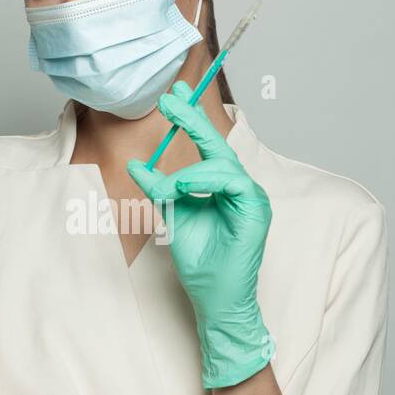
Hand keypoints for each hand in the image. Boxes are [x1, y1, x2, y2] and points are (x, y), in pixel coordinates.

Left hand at [127, 82, 274, 387]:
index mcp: (220, 188)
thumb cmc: (200, 264)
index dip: (190, 120)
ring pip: (222, 164)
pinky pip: (232, 183)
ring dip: (191, 170)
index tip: (172, 96)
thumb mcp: (172, 218)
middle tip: (171, 97)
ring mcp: (250, 198)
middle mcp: (238, 188)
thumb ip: (160, 191)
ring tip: (171, 187)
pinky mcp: (256, 211)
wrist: (215, 298)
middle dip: (193, 119)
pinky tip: (185, 189)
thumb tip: (138, 164)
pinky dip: (205, 182)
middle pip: (217, 145)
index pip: (205, 148)